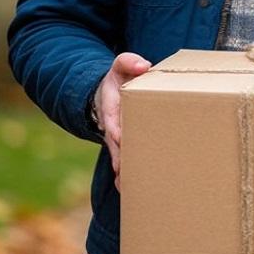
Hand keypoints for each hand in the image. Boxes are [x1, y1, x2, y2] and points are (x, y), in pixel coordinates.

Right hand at [95, 52, 151, 190]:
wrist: (110, 92)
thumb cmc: (119, 78)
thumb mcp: (120, 65)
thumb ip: (129, 62)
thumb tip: (143, 65)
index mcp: (111, 108)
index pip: (112, 121)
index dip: (116, 130)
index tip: (120, 139)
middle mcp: (113, 126)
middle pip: (115, 145)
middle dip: (120, 158)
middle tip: (125, 172)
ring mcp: (118, 138)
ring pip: (119, 157)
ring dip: (123, 172)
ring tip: (128, 189)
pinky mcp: (126, 145)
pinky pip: (126, 160)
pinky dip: (127, 175)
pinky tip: (132, 191)